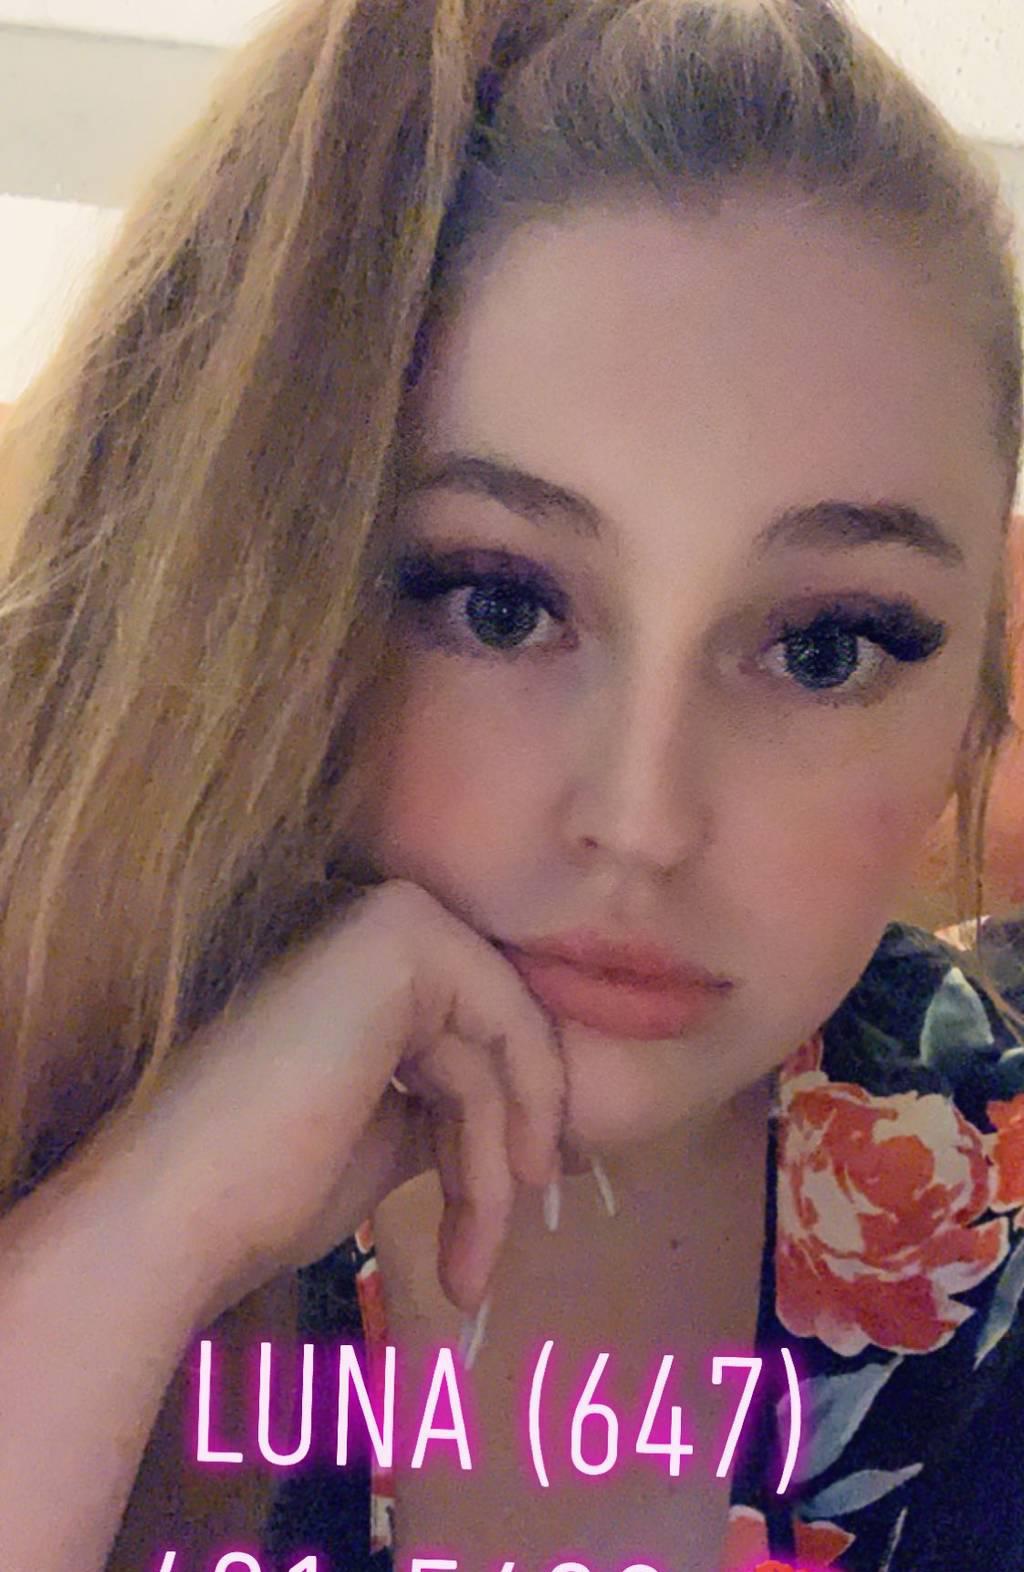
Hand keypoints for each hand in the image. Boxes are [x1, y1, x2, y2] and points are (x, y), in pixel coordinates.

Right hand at [142, 879, 568, 1317]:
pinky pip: (508, 1022)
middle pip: (483, 1046)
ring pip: (495, 1049)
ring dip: (494, 1169)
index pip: (465, 1041)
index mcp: (357, 973)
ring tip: (469, 1269)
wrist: (175, 1208)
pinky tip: (514, 1189)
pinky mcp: (400, 929)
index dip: (500, 1129)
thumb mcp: (383, 1141)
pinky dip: (528, 1110)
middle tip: (481, 1266)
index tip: (520, 1209)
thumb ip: (448, 1110)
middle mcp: (371, 924)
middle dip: (494, 1159)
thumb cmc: (261, 1190)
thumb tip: (544, 1132)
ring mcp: (384, 917)